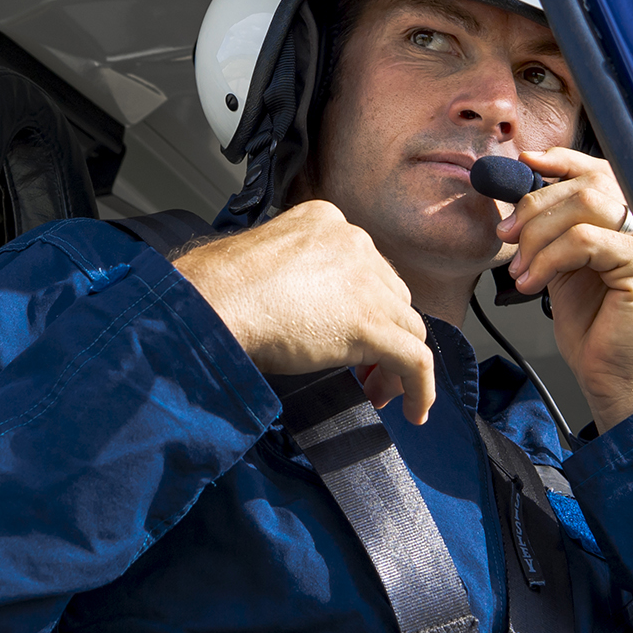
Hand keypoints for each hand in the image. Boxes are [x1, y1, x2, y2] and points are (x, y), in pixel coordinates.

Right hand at [173, 201, 436, 422]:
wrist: (212, 301)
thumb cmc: (216, 289)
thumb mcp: (260, 263)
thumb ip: (291, 276)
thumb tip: (296, 310)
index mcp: (326, 221)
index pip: (365, 268)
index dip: (364, 306)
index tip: (349, 335)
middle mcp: (354, 243)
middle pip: (391, 297)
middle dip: (383, 336)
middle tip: (363, 372)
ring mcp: (366, 283)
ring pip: (408, 327)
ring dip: (396, 364)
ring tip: (379, 395)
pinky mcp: (370, 323)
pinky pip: (415, 359)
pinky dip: (420, 388)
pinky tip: (413, 411)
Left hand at [495, 149, 632, 430]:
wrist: (619, 384)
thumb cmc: (596, 333)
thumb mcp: (566, 271)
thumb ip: (555, 233)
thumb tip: (519, 199)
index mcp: (630, 225)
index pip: (599, 173)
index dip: (562, 161)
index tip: (525, 164)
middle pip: (587, 184)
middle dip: (534, 205)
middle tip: (506, 234)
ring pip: (585, 206)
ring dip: (539, 234)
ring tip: (521, 270)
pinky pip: (586, 240)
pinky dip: (550, 257)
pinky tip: (533, 284)